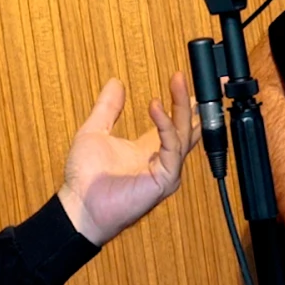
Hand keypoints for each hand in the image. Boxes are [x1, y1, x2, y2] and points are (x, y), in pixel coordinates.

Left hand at [57, 73, 198, 245]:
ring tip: (177, 80)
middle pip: (187, 124)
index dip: (182, 100)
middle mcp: (161, 159)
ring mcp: (165, 170)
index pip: (174, 120)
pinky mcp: (164, 179)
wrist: (78, 206)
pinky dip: (165, 125)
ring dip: (182, 105)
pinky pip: (172, 148)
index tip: (186, 79)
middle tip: (206, 78)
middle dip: (199, 102)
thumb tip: (115, 83)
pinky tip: (156, 106)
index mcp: (149, 148)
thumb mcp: (95, 131)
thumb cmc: (85, 179)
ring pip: (183, 132)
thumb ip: (108, 108)